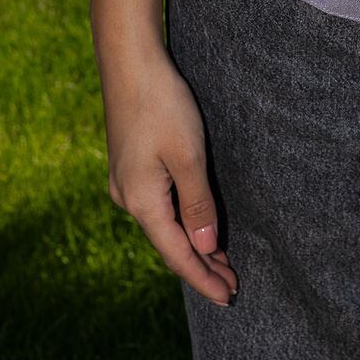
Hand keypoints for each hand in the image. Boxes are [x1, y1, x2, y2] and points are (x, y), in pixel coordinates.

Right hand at [90, 0, 236, 306]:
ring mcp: (126, 181)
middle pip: (169, 243)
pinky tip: (195, 223)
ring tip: (220, 260)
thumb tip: (206, 245)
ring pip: (164, 224)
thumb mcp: (188, 155)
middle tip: (233, 284)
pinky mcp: (131, 164)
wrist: (130, 62)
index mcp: (142, 202)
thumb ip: (198, 204)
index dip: (203, 277)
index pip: (177, 253)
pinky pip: (159, 205)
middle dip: (201, 263)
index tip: (229, 297)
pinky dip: (181, 220)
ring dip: (192, 242)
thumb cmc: (162, 104)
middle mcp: (128, 198)